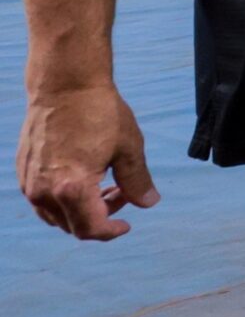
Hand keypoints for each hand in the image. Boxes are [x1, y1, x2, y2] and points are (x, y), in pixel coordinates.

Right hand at [17, 83, 156, 240]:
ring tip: (106, 186)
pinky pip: (43, 199)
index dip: (111, 232)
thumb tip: (148, 203)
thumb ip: (137, 181)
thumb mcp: (128, 148)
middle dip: (100, 217)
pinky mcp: (23, 171)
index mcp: (71, 187)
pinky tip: (85, 177)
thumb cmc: (99, 112)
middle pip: (72, 225)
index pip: (90, 228)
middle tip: (123, 194)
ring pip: (56, 215)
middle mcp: (44, 190)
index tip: (126, 225)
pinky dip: (64, 199)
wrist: (65, 84)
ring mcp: (29, 182)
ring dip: (82, 209)